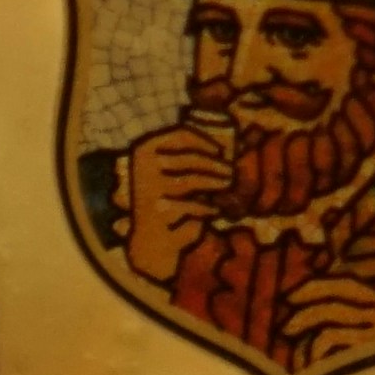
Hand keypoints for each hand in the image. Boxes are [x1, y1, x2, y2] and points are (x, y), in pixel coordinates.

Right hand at [117, 121, 233, 281]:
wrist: (148, 239)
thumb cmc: (166, 199)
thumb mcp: (171, 174)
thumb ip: (189, 158)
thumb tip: (229, 144)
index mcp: (144, 149)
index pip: (180, 135)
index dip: (205, 141)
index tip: (220, 150)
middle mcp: (144, 166)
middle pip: (191, 158)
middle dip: (215, 164)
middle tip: (231, 172)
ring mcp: (150, 189)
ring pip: (192, 180)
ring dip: (215, 182)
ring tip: (227, 185)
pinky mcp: (161, 211)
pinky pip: (193, 205)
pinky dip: (206, 208)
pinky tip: (215, 211)